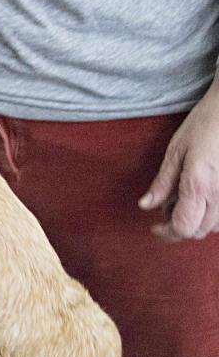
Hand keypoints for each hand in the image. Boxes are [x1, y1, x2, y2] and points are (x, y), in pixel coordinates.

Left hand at [140, 77, 218, 240]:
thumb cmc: (205, 124)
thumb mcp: (176, 150)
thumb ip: (162, 182)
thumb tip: (146, 206)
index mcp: (199, 186)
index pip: (183, 227)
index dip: (166, 233)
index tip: (155, 227)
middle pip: (198, 231)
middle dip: (179, 228)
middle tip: (166, 210)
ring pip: (215, 227)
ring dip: (198, 222)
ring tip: (185, 201)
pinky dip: (214, 215)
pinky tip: (203, 198)